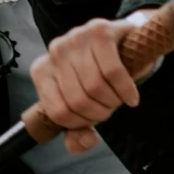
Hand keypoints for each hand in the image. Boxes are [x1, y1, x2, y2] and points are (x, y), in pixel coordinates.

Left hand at [33, 17, 142, 155]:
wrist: (123, 43)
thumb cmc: (99, 75)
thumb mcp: (84, 107)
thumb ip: (78, 131)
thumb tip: (84, 142)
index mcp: (43, 73)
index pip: (58, 113)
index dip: (81, 123)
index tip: (94, 119)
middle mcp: (54, 53)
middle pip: (78, 102)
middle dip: (101, 113)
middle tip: (110, 107)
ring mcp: (75, 39)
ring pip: (95, 88)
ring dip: (114, 101)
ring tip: (119, 98)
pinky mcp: (99, 32)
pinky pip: (113, 72)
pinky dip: (125, 90)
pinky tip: (131, 95)